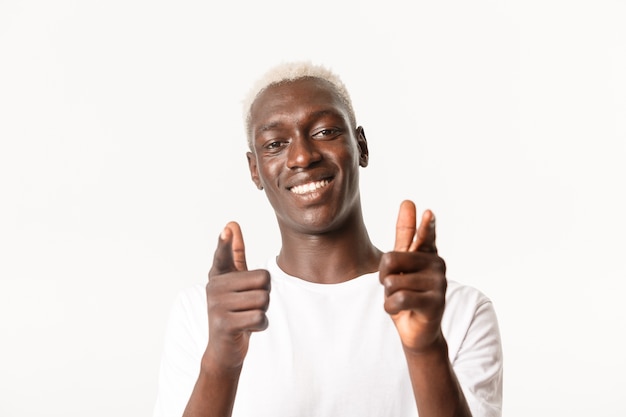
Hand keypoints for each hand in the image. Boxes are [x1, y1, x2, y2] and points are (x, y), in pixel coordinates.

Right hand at [205, 222, 270, 369]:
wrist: (223, 349)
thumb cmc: (233, 310)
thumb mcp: (234, 281)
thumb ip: (233, 254)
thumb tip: (230, 223)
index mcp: (218, 275)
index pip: (223, 255)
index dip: (226, 243)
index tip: (229, 228)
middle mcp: (214, 287)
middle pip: (264, 279)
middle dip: (265, 294)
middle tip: (249, 305)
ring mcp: (217, 306)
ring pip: (263, 299)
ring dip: (263, 311)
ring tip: (247, 316)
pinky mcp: (225, 324)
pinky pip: (259, 317)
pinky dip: (260, 325)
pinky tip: (247, 328)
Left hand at [379, 201, 446, 352]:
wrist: (417, 330)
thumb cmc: (407, 293)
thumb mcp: (402, 263)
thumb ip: (405, 235)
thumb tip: (409, 201)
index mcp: (427, 252)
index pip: (425, 235)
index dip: (425, 225)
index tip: (427, 212)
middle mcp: (437, 264)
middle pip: (391, 259)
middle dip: (384, 277)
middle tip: (395, 287)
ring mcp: (439, 284)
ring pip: (393, 282)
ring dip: (389, 295)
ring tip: (403, 300)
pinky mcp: (435, 303)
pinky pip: (399, 299)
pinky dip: (391, 308)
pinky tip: (401, 311)